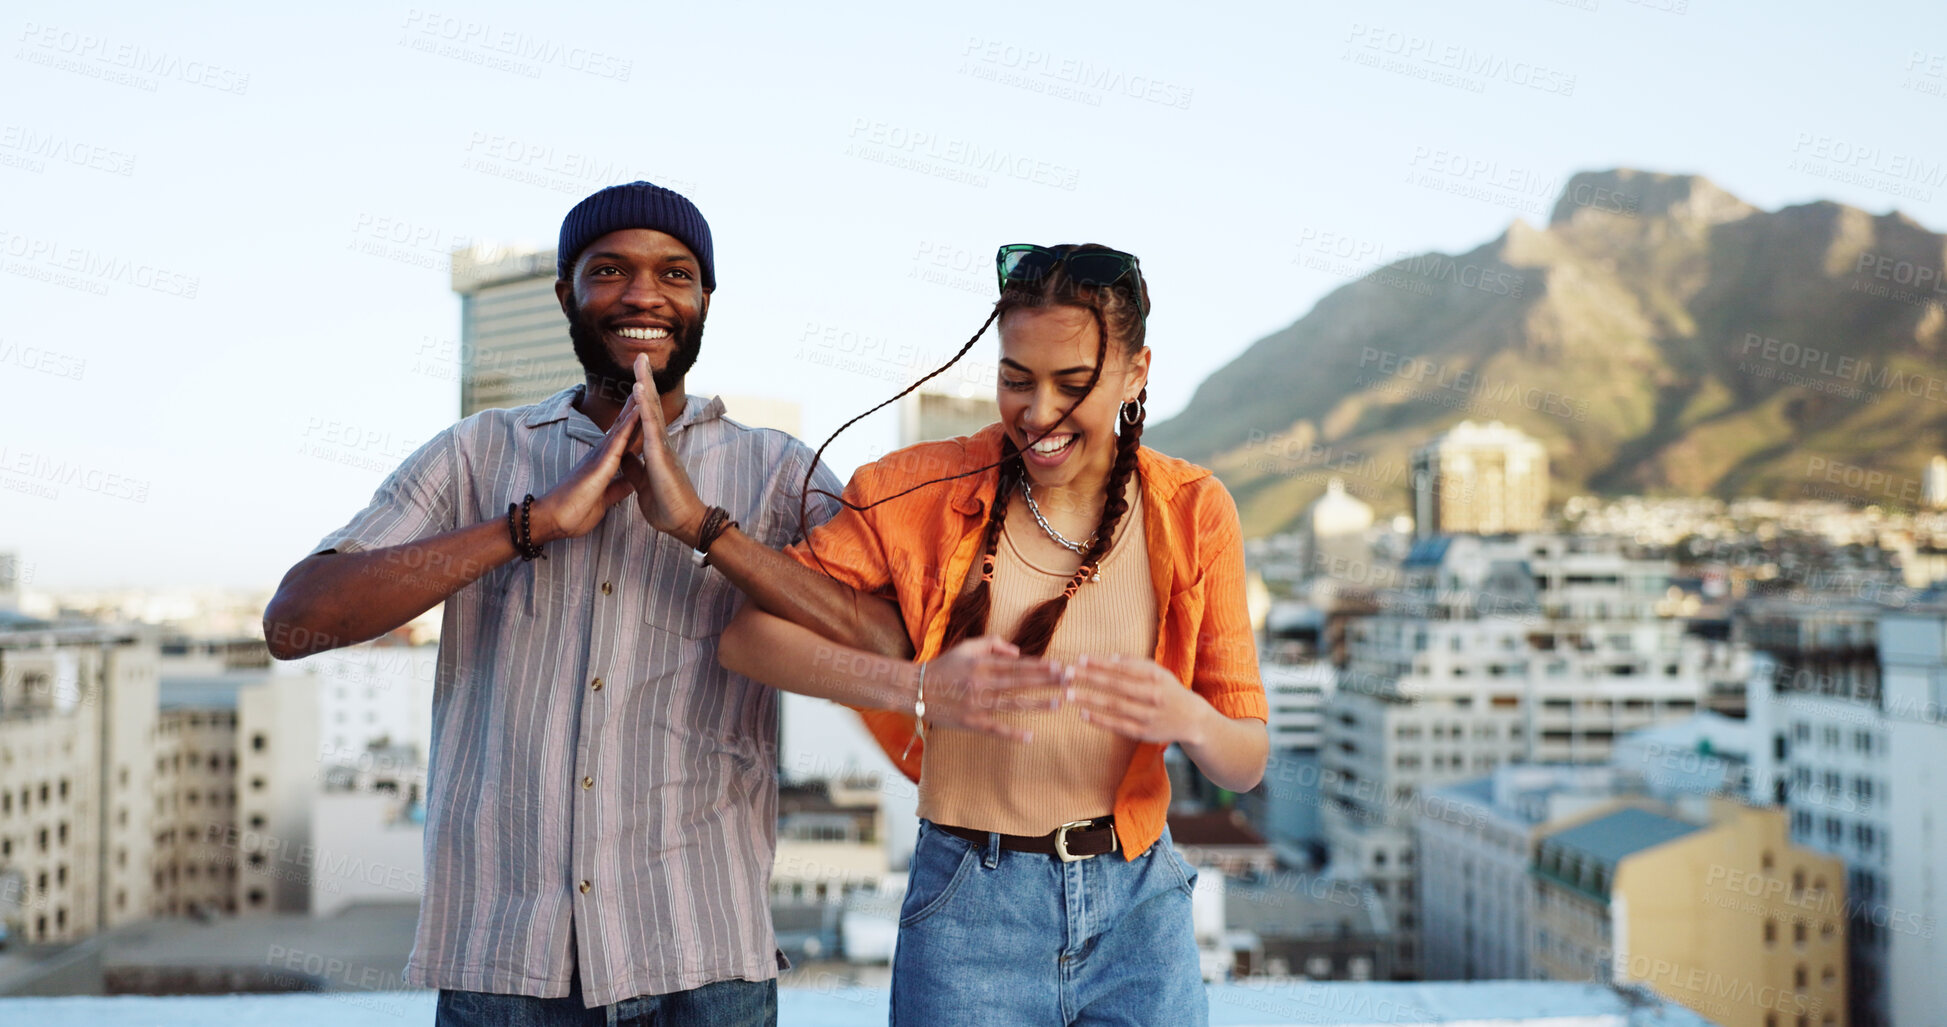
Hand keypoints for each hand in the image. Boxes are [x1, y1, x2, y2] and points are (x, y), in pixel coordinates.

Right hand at [528, 390, 642, 544]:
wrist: (554, 521)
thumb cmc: (574, 512)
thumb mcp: (605, 499)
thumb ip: (617, 488)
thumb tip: (632, 482)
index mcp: (603, 464)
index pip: (623, 440)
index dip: (634, 424)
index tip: (645, 408)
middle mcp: (600, 456)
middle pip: (621, 427)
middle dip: (633, 408)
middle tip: (644, 386)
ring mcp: (599, 458)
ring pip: (620, 429)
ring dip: (632, 409)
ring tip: (643, 388)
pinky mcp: (599, 465)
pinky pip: (617, 441)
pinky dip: (629, 425)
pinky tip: (638, 411)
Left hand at [624, 354, 708, 544]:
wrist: (683, 523)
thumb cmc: (666, 506)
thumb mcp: (642, 483)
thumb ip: (634, 467)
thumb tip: (625, 455)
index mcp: (654, 449)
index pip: (645, 417)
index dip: (640, 396)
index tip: (635, 375)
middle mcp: (660, 443)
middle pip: (649, 405)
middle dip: (644, 380)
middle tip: (639, 357)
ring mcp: (662, 447)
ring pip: (651, 410)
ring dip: (645, 385)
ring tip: (639, 363)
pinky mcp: (660, 455)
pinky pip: (650, 426)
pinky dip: (643, 407)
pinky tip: (638, 390)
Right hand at [920, 636, 1067, 742]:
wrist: (915, 690)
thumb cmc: (944, 666)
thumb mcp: (966, 647)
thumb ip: (993, 644)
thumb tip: (1019, 652)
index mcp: (981, 665)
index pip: (1017, 665)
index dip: (1040, 666)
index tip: (1060, 666)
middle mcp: (981, 684)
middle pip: (1021, 682)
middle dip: (1047, 681)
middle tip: (1069, 681)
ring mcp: (977, 705)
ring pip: (1013, 705)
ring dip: (1038, 704)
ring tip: (1059, 703)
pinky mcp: (971, 723)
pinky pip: (996, 729)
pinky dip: (1013, 734)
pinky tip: (1031, 736)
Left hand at [1064, 653, 1209, 745]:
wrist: (1193, 721)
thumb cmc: (1170, 691)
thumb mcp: (1159, 672)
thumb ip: (1136, 663)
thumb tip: (1110, 657)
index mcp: (1155, 677)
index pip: (1123, 668)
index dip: (1101, 663)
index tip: (1080, 658)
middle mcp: (1152, 695)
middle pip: (1116, 685)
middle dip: (1090, 678)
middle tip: (1067, 673)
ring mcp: (1148, 715)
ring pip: (1115, 706)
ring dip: (1090, 699)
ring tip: (1069, 693)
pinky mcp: (1143, 733)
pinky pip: (1118, 726)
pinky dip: (1100, 720)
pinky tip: (1083, 714)